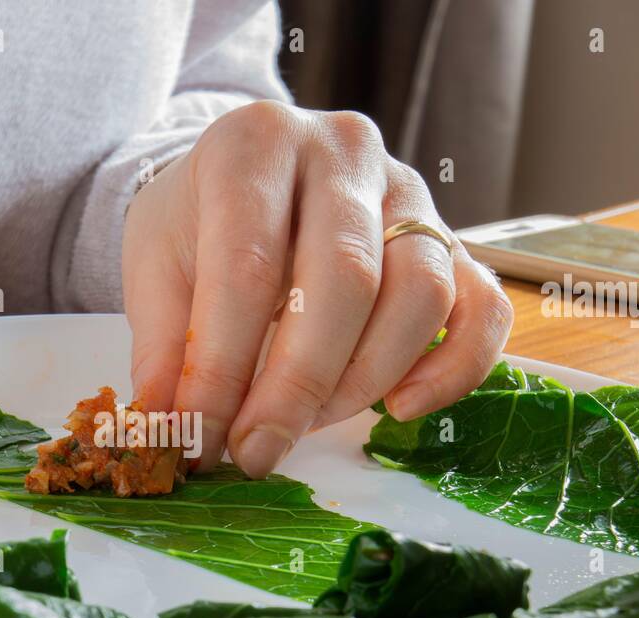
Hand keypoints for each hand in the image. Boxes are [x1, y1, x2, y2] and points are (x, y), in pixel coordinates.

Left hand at [123, 101, 512, 477]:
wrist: (246, 178)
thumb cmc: (198, 223)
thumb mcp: (156, 266)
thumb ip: (164, 346)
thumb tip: (169, 431)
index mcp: (257, 144)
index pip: (248, 267)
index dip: (223, 367)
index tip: (202, 438)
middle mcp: (343, 152)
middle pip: (345, 277)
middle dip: (297, 385)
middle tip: (259, 451)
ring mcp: (409, 192)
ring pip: (421, 290)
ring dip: (364, 378)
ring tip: (308, 422)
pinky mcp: (452, 239)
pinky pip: (482, 307)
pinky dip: (452, 369)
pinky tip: (400, 407)